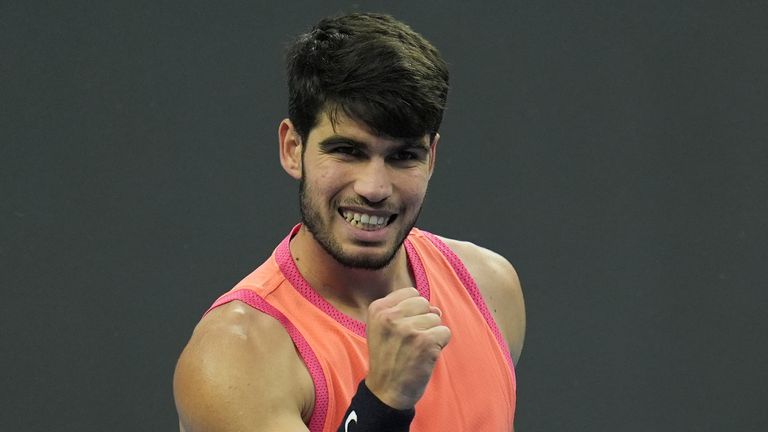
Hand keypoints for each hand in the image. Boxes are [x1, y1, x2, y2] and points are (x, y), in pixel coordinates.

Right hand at [364, 287, 450, 409]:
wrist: (386, 391)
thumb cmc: (388, 358)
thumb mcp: (382, 328)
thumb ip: (404, 310)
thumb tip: (436, 308)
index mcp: (377, 309)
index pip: (411, 293)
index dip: (413, 311)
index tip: (402, 330)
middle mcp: (390, 316)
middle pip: (424, 303)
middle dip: (423, 320)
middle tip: (411, 341)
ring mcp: (407, 329)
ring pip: (436, 318)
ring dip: (432, 334)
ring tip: (416, 350)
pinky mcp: (424, 342)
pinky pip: (445, 332)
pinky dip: (440, 344)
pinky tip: (425, 356)